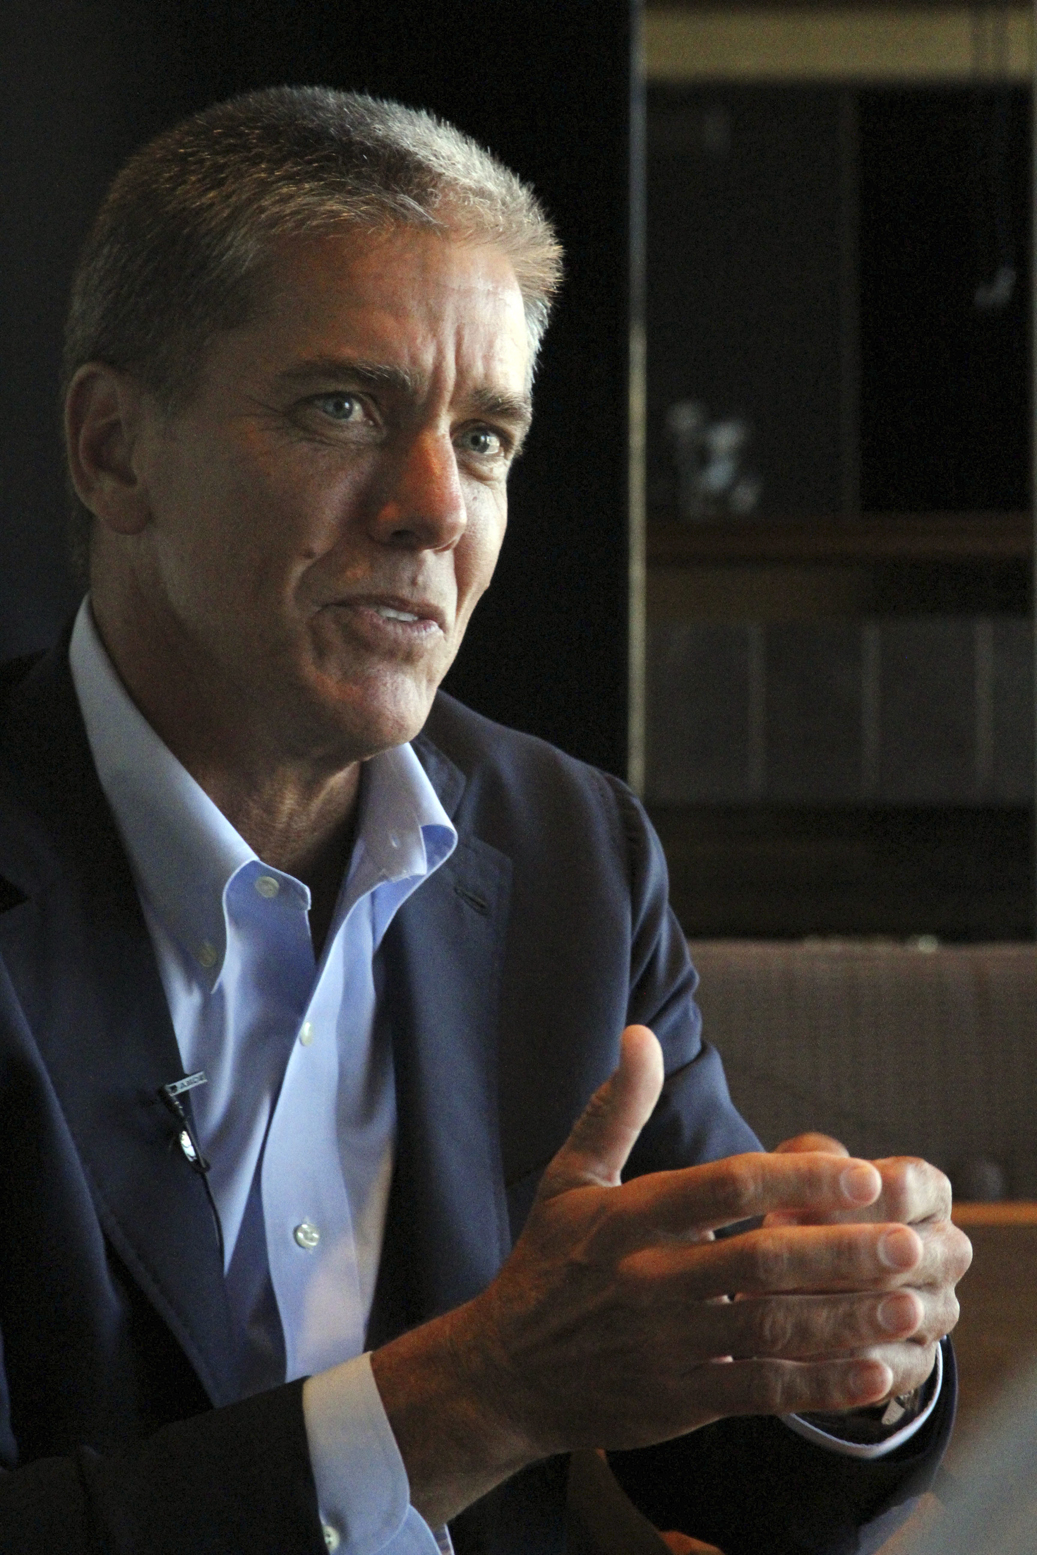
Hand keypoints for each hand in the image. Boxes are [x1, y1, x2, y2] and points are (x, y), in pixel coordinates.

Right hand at [368, 1027, 955, 1525]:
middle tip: (907, 1241)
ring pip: (770, 1330)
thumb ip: (615, 1109)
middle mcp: (648, 1280)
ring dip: (845, 1319)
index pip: (721, 1189)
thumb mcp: (570, 1179)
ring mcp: (666, 1345)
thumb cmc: (548, 1265)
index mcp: (627, 1219)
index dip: (794, 1181)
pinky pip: (761, 1392)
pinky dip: (820, 1387)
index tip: (861, 1176)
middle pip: (759, 1262)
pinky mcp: (681, 1400)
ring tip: (910, 1305)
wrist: (506, 1376)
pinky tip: (875, 1372)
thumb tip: (640, 1034)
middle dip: (839, 1252)